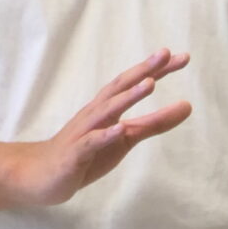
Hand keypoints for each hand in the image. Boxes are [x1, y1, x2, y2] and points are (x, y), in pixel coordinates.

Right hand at [9, 50, 191, 206]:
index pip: (134, 83)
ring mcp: (83, 132)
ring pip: (106, 111)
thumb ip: (154, 123)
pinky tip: (120, 128)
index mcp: (108, 107)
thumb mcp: (125, 138)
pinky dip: (105, 134)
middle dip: (143, 70)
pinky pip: (91, 142)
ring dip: (127, 96)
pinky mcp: (75, 154)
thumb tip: (188, 106)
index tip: (182, 57)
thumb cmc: (86, 153)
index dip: (157, 69)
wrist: (40, 175)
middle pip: (120, 87)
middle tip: (166, 53)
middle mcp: (95, 113)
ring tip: (149, 83)